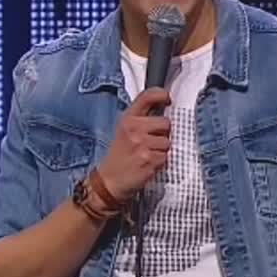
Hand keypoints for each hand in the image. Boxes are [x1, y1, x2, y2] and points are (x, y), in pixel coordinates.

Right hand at [97, 87, 171, 201]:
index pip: (146, 97)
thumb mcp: (124, 131)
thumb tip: (164, 108)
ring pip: (168, 142)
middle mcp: (134, 129)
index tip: (167, 99)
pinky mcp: (149, 160)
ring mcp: (142, 144)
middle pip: (166, 122)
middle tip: (150, 142)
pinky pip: (166, 156)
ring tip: (147, 155)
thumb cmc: (119, 156)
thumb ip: (140, 119)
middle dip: (163, 133)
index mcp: (127, 119)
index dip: (161, 94)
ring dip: (161, 150)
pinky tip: (148, 165)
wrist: (109, 181)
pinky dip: (160, 162)